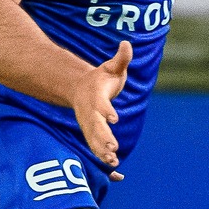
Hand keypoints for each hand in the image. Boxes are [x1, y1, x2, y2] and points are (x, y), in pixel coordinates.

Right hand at [74, 41, 130, 180]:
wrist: (81, 88)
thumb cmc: (102, 78)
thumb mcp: (112, 67)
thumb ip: (121, 58)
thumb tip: (126, 43)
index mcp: (96, 96)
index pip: (101, 104)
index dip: (107, 111)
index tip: (114, 118)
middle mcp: (90, 112)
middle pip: (96, 126)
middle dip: (103, 137)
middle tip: (113, 148)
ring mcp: (89, 123)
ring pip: (94, 139)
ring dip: (102, 150)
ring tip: (112, 161)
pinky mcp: (90, 131)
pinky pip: (95, 145)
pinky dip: (101, 154)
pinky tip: (111, 165)